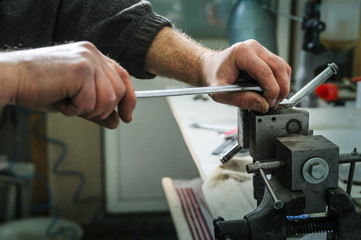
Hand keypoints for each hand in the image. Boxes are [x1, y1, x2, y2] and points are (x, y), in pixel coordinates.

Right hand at [2, 41, 135, 128]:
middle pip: (118, 91)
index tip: (127, 116)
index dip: (128, 98)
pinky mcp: (80, 70)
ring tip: (68, 102)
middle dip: (102, 109)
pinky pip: (90, 103)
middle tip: (80, 109)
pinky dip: (74, 110)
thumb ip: (98, 107)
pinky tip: (60, 100)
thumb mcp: (75, 98)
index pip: (123, 76)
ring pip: (108, 99)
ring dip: (88, 110)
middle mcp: (93, 54)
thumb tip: (117, 120)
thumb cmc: (38, 86)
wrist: (11, 79)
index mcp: (93, 55)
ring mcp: (88, 60)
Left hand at [200, 39, 290, 112]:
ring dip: (282, 85)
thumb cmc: (213, 77)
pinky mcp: (265, 55)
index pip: (265, 71)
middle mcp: (253, 47)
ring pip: (283, 67)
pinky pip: (280, 68)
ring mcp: (260, 50)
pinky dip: (280, 81)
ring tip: (273, 99)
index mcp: (242, 53)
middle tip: (274, 104)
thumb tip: (263, 105)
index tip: (269, 103)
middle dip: (280, 89)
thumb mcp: (221, 93)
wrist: (210, 68)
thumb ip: (241, 100)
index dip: (271, 90)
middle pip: (278, 68)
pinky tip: (272, 92)